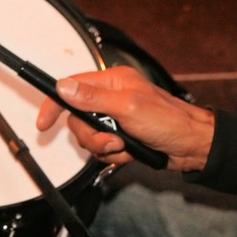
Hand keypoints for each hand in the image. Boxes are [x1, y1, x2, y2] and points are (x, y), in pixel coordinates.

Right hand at [36, 66, 214, 171]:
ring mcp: (116, 118)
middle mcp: (112, 97)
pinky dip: (114, 155)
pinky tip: (130, 152)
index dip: (55, 104)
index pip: (72, 88)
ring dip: (104, 146)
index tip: (44, 122)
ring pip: (89, 136)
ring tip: (124, 145)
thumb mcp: (127, 107)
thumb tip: (64, 87)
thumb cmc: (169, 121)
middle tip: (110, 138)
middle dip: (91, 134)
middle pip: (78, 118)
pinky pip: (102, 149)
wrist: (192, 146)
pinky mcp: (122, 136)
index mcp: (112, 81)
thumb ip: (93, 98)